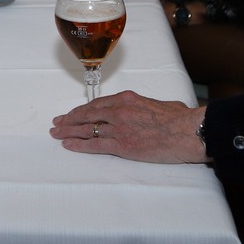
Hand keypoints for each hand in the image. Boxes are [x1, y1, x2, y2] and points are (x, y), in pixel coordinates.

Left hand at [49, 90, 208, 163]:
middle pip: (87, 114)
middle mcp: (119, 111)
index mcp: (128, 99)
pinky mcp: (122, 145)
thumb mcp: (159, 105)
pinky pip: (94, 144)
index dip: (83, 110)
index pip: (98, 104)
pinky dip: (79, 145)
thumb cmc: (180, 119)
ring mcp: (119, 128)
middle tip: (57, 122)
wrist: (187, 131)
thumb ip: (145, 107)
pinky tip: (67, 145)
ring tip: (56, 133)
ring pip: (86, 129)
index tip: (73, 113)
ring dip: (69, 131)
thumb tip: (146, 112)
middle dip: (70, 119)